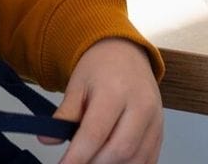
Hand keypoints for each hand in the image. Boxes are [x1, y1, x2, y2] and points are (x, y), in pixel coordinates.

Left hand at [44, 38, 162, 163]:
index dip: (78, 156)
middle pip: (119, 150)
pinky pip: (148, 159)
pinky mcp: (160, 132)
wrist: (125, 54)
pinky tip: (112, 161)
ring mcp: (155, 121)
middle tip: (77, 163)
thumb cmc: (100, 69)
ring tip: (92, 160)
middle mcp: (140, 107)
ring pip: (136, 159)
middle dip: (95, 163)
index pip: (95, 133)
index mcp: (115, 92)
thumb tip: (47, 139)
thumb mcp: (76, 85)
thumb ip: (64, 114)